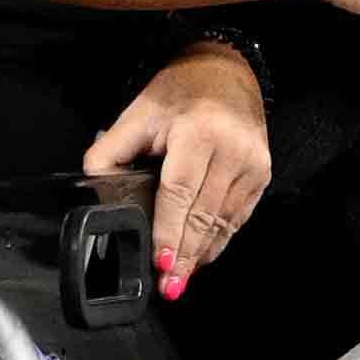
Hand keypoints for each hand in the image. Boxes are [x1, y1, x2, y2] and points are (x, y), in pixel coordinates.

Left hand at [82, 41, 269, 296]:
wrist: (226, 72)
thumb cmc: (179, 93)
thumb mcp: (136, 115)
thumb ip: (109, 154)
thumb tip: (98, 194)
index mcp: (199, 132)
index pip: (179, 193)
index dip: (169, 231)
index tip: (161, 262)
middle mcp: (232, 149)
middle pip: (202, 215)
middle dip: (183, 255)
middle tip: (168, 287)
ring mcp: (252, 164)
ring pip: (222, 222)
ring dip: (200, 254)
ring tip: (180, 280)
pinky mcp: (262, 174)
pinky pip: (237, 217)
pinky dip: (218, 240)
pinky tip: (200, 256)